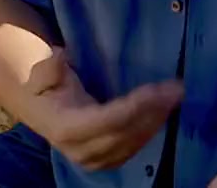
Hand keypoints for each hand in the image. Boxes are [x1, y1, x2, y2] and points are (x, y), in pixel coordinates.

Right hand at [24, 47, 183, 171]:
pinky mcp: (105, 160)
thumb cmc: (43, 87)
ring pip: (133, 143)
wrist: (39, 112)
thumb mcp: (39, 71)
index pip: (108, 120)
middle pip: (125, 133)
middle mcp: (81, 150)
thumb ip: (48, 66)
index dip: (135, 106)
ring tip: (175, 96)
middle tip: (177, 88)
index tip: (158, 89)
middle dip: (154, 111)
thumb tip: (60, 56)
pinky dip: (151, 130)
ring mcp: (93, 159)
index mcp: (65, 128)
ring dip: (157, 120)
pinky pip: (133, 148)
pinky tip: (164, 111)